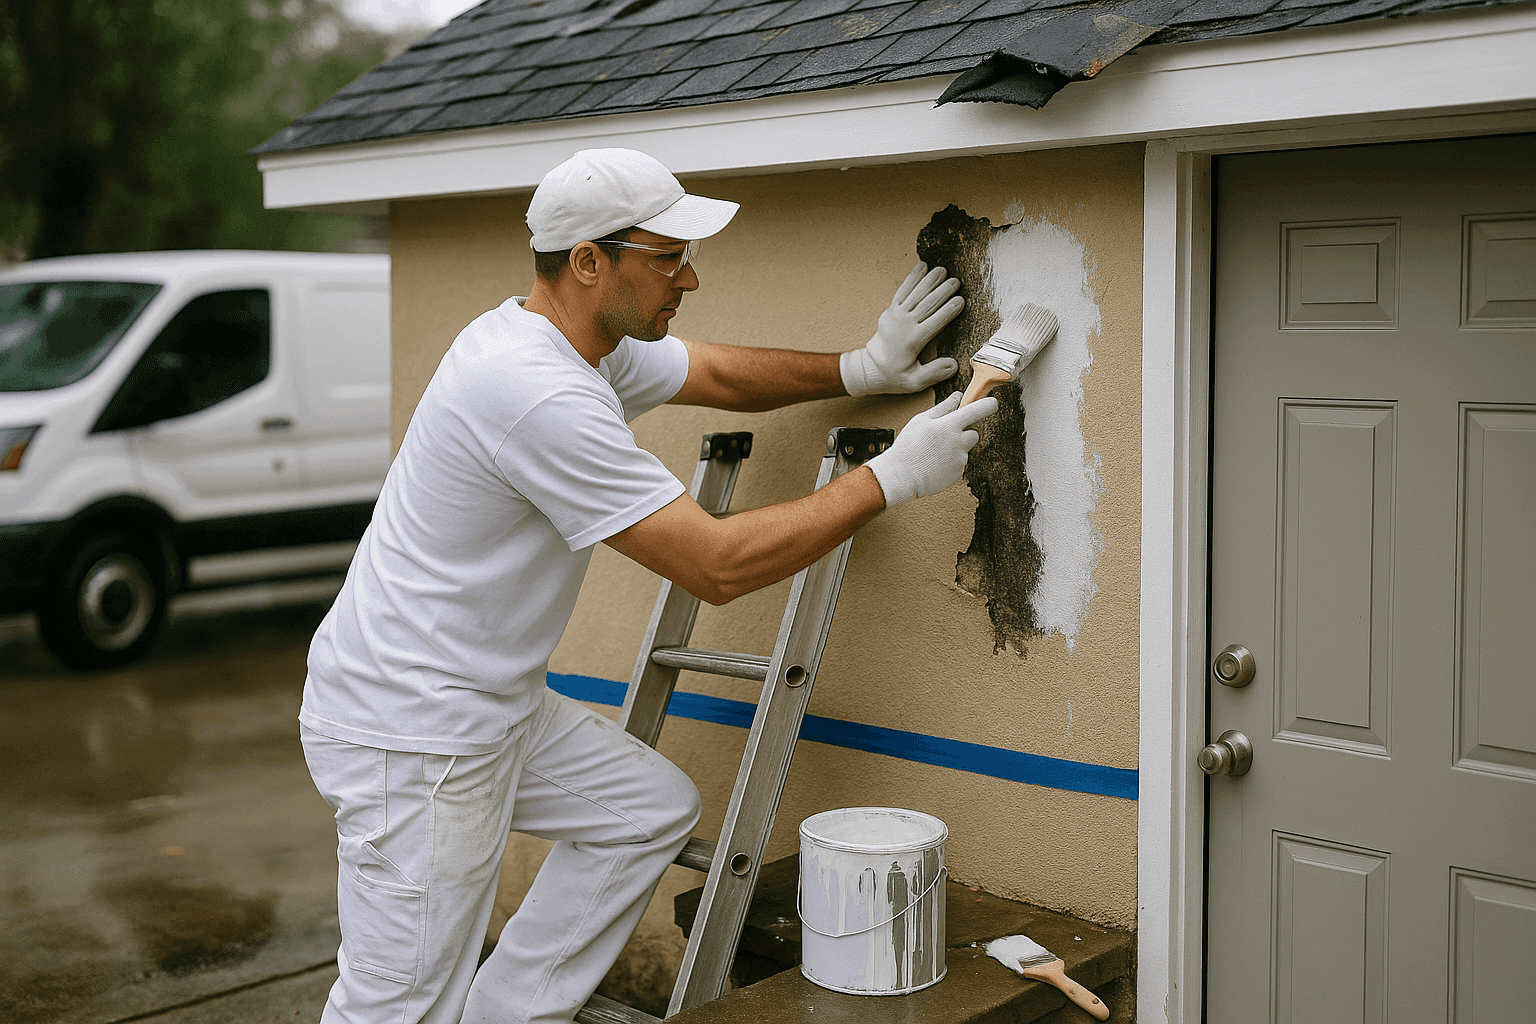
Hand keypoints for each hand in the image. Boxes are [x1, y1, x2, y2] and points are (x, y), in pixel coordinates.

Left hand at [840, 263, 963, 395]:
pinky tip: (922, 267)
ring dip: (929, 281)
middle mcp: (904, 325)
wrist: (869, 369)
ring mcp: (896, 315)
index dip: (948, 311)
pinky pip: (903, 291)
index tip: (961, 301)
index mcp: (913, 340)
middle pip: (927, 304)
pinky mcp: (891, 310)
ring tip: (942, 270)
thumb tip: (953, 365)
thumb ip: (934, 373)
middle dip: (943, 291)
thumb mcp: (914, 382)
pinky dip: (912, 278)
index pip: (935, 322)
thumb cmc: (893, 376)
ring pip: (915, 294)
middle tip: (957, 282)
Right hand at [867, 393, 997, 507]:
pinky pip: (958, 464)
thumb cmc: (908, 447)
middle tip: (944, 436)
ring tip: (933, 453)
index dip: (988, 404)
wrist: (901, 476)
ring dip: (954, 449)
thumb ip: (943, 407)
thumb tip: (958, 397)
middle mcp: (959, 442)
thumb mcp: (921, 420)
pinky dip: (949, 462)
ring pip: (964, 449)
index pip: (979, 410)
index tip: (992, 403)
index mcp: (950, 425)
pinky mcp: (957, 473)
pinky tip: (934, 463)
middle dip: (963, 433)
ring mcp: (960, 459)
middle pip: (973, 433)